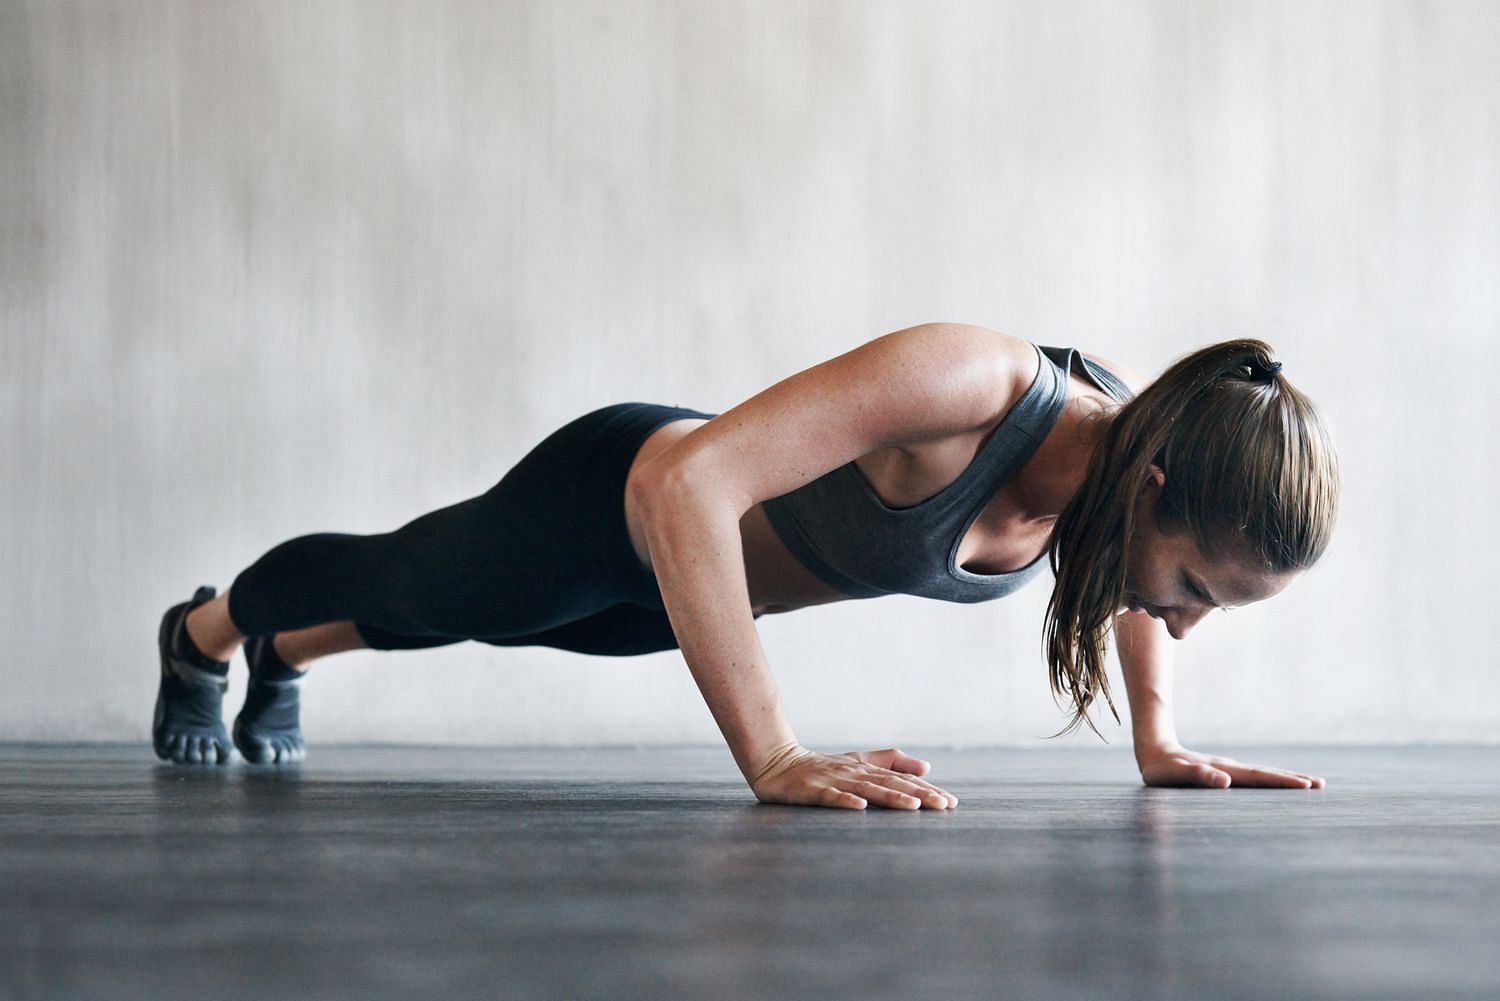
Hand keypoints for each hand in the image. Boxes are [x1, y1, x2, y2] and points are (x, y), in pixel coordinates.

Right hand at [749, 744, 958, 809]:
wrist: (777, 762)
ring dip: (891, 797)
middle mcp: (854, 773)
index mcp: (866, 769)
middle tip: (943, 805)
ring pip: (867, 789)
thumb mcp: (858, 762)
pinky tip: (860, 808)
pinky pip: (831, 796)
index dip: (927, 790)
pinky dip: (845, 801)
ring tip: (913, 806)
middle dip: (918, 794)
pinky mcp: (812, 789)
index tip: (951, 802)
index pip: (902, 779)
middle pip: (891, 783)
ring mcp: (834, 780)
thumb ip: (890, 762)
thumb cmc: (821, 767)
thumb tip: (926, 767)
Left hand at [1137, 744, 1325, 788]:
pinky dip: (1272, 780)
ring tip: (1310, 783)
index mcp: (1223, 770)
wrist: (1154, 751)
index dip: (1282, 782)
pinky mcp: (1226, 772)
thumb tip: (1225, 781)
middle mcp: (1230, 768)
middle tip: (1321, 785)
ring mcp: (1230, 769)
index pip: (1258, 777)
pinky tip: (1280, 784)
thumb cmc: (1162, 769)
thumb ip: (1198, 776)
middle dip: (1293, 779)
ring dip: (1286, 778)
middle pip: (1267, 774)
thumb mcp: (1175, 774)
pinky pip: (1254, 778)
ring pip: (1263, 774)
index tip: (1306, 786)